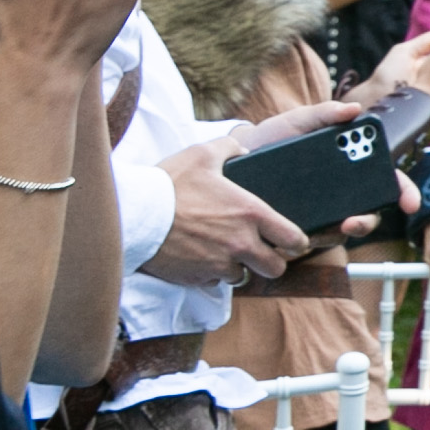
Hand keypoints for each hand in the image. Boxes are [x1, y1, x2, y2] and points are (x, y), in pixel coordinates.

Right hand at [144, 113, 328, 286]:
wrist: (133, 215)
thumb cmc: (168, 183)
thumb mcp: (201, 154)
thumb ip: (229, 148)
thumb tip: (242, 149)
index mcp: (250, 214)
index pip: (294, 239)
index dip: (296, 241)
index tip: (291, 239)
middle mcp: (240, 244)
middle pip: (275, 268)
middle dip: (271, 261)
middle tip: (261, 251)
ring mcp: (219, 264)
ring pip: (243, 276)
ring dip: (238, 266)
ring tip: (223, 251)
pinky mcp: (197, 278)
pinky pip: (213, 281)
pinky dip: (211, 273)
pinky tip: (199, 256)